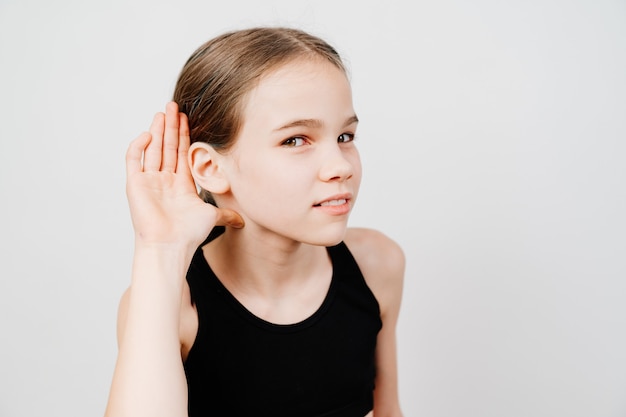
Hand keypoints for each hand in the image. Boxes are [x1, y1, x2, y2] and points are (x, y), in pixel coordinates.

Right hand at [125, 102, 242, 247]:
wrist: (171, 245)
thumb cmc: (189, 234)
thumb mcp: (212, 217)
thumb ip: (226, 214)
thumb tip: (244, 219)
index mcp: (181, 184)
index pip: (182, 153)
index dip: (183, 135)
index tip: (187, 117)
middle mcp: (164, 180)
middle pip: (167, 146)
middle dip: (170, 126)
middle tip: (174, 105)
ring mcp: (148, 181)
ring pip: (152, 149)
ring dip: (157, 130)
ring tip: (162, 112)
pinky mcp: (135, 184)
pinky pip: (134, 159)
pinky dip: (139, 146)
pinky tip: (149, 134)